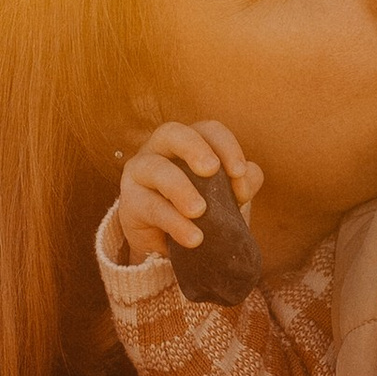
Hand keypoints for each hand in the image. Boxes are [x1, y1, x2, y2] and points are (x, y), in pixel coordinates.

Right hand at [113, 119, 259, 263]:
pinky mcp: (130, 202)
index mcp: (188, 141)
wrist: (169, 244)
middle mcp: (160, 149)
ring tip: (200, 211)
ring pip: (156, 169)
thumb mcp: (225, 194)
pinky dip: (174, 222)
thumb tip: (246, 179)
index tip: (240, 173)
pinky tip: (193, 238)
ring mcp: (140, 172)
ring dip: (181, 189)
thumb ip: (242, 182)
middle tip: (212, 170)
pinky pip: (151, 207)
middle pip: (172, 133)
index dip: (226, 147)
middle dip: (194, 148)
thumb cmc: (200, 208)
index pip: (208, 130)